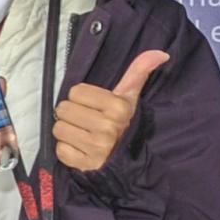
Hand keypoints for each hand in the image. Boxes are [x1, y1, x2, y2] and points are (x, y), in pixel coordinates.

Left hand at [53, 50, 168, 173]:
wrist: (127, 161)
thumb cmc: (123, 124)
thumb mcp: (130, 98)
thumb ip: (138, 72)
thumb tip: (161, 53)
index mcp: (118, 108)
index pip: (75, 91)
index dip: (81, 99)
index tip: (94, 107)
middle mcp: (107, 128)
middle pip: (64, 109)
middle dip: (72, 115)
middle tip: (86, 122)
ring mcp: (96, 148)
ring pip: (59, 129)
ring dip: (67, 132)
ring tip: (82, 135)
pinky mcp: (85, 165)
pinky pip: (60, 150)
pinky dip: (67, 150)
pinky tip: (80, 150)